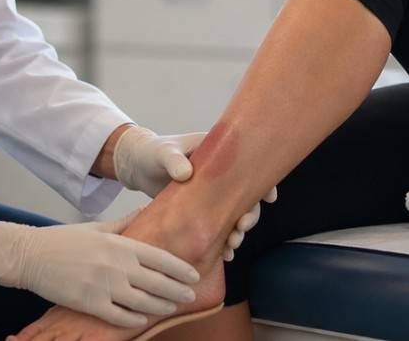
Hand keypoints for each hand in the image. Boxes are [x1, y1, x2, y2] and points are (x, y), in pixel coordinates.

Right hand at [0, 215, 198, 328]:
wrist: (31, 255)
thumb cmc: (64, 240)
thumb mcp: (98, 227)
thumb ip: (125, 223)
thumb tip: (146, 209)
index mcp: (120, 244)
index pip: (161, 258)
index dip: (180, 269)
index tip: (193, 275)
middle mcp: (116, 266)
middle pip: (157, 282)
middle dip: (177, 291)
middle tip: (190, 295)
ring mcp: (104, 287)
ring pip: (143, 302)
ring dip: (161, 306)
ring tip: (172, 307)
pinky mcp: (90, 304)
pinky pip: (120, 316)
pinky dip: (135, 319)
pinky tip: (143, 319)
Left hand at [111, 125, 277, 259]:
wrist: (138, 167)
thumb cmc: (153, 152)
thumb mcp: (163, 153)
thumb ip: (174, 160)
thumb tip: (185, 173)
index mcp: (219, 156)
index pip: (249, 168)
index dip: (264, 182)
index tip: (270, 198)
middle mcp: (221, 176)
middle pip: (246, 197)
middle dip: (250, 215)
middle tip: (241, 228)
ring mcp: (213, 195)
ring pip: (235, 215)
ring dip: (238, 232)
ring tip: (232, 246)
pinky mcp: (202, 211)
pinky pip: (220, 226)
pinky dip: (224, 240)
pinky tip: (224, 255)